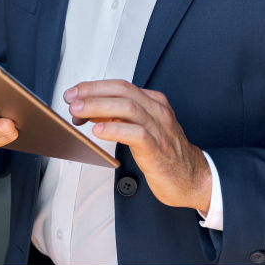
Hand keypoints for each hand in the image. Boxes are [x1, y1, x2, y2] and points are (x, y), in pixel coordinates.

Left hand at [65, 80, 210, 212]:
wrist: (192, 178)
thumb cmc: (164, 154)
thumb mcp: (140, 129)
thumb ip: (118, 117)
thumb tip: (88, 110)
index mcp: (153, 102)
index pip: (120, 85)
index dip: (94, 87)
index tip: (74, 92)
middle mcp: (157, 111)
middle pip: (122, 91)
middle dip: (93, 92)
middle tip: (71, 99)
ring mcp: (159, 129)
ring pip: (128, 108)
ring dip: (98, 107)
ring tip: (78, 112)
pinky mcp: (157, 149)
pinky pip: (136, 134)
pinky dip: (115, 130)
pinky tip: (98, 131)